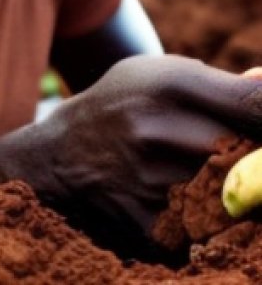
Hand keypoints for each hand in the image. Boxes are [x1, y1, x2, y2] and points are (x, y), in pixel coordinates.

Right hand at [41, 54, 261, 241]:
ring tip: (206, 172)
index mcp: (167, 85)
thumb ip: (220, 85)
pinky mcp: (152, 225)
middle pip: (253, 155)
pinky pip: (210, 229)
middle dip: (252, 156)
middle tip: (236, 152)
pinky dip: (209, 218)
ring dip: (232, 188)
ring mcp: (152, 180)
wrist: (61, 153)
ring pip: (235, 195)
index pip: (255, 103)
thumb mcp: (159, 74)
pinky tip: (188, 199)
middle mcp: (157, 129)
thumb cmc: (125, 104)